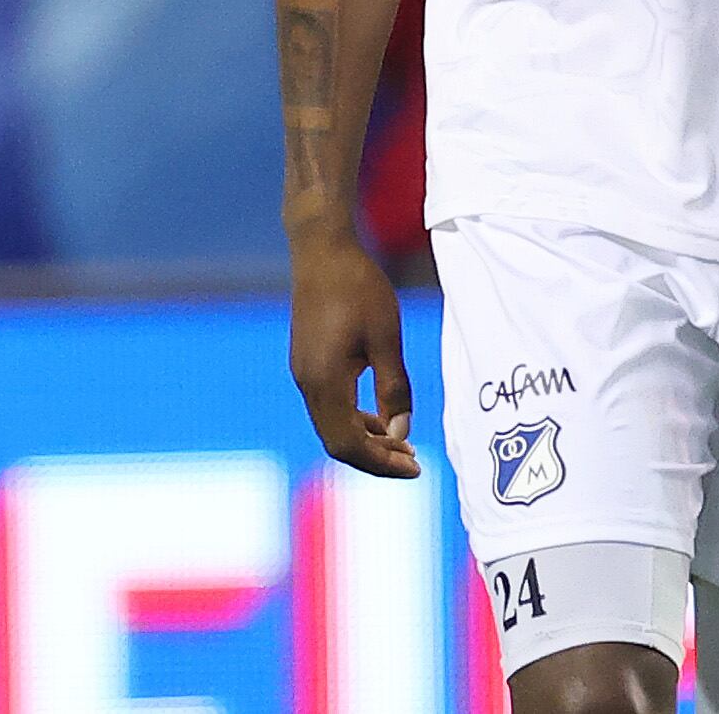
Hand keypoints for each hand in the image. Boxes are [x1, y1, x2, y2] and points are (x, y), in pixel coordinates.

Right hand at [287, 228, 419, 477]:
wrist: (322, 250)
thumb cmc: (358, 289)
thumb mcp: (386, 339)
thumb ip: (394, 389)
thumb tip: (401, 434)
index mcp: (325, 381)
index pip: (349, 444)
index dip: (382, 463)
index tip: (415, 467)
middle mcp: (307, 383)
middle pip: (337, 442)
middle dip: (375, 458)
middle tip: (413, 461)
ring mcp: (303, 372)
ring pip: (331, 426)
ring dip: (364, 440)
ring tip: (402, 443)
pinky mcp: (307, 362)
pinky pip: (328, 407)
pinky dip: (354, 421)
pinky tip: (379, 417)